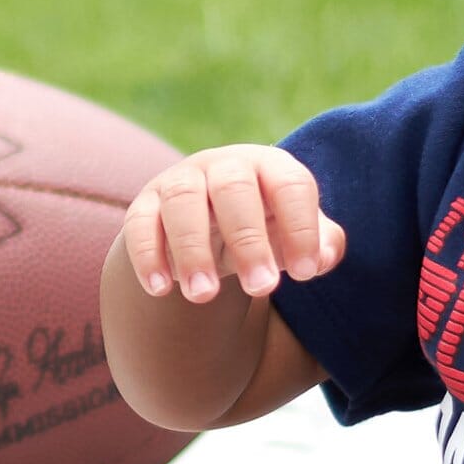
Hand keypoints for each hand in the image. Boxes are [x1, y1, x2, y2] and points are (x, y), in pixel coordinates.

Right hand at [121, 146, 345, 305]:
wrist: (205, 223)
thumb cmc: (265, 229)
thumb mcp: (294, 235)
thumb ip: (322, 245)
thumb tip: (323, 259)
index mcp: (269, 167)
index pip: (291, 185)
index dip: (301, 227)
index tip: (306, 274)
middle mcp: (225, 166)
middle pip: (235, 189)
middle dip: (249, 241)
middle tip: (263, 288)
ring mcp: (181, 182)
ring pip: (182, 202)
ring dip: (193, 250)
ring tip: (204, 296)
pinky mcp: (146, 205)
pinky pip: (141, 223)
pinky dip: (148, 255)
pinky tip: (161, 289)